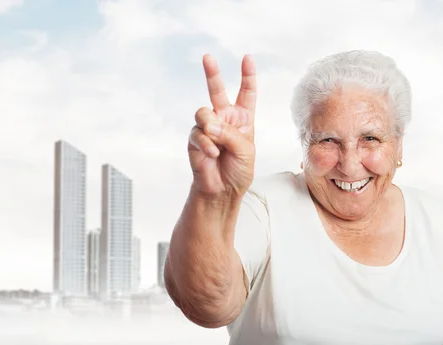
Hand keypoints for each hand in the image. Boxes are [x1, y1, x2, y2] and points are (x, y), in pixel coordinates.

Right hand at [188, 54, 256, 197]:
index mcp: (242, 118)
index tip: (247, 58)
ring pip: (203, 113)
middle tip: (207, 57)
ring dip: (211, 128)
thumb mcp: (245, 149)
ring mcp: (208, 127)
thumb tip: (208, 125)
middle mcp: (224, 118)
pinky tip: (213, 154)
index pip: (246, 93)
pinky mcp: (195, 138)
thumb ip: (230, 133)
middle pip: (217, 91)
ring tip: (217, 142)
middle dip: (212, 73)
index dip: (247, 76)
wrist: (222, 190)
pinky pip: (198, 133)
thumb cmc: (239, 170)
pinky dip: (207, 145)